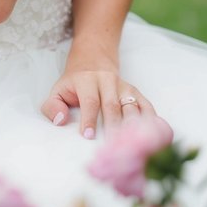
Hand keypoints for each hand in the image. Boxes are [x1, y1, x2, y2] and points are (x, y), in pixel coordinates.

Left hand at [41, 67, 155, 138]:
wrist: (93, 59)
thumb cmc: (74, 83)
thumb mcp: (57, 90)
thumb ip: (53, 106)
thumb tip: (61, 121)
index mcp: (87, 80)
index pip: (90, 101)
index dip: (89, 119)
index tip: (88, 136)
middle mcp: (107, 81)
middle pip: (113, 105)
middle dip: (113, 127)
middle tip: (113, 147)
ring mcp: (123, 86)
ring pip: (131, 106)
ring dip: (134, 126)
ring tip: (135, 145)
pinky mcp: (135, 92)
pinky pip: (145, 105)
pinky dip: (151, 119)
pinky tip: (154, 134)